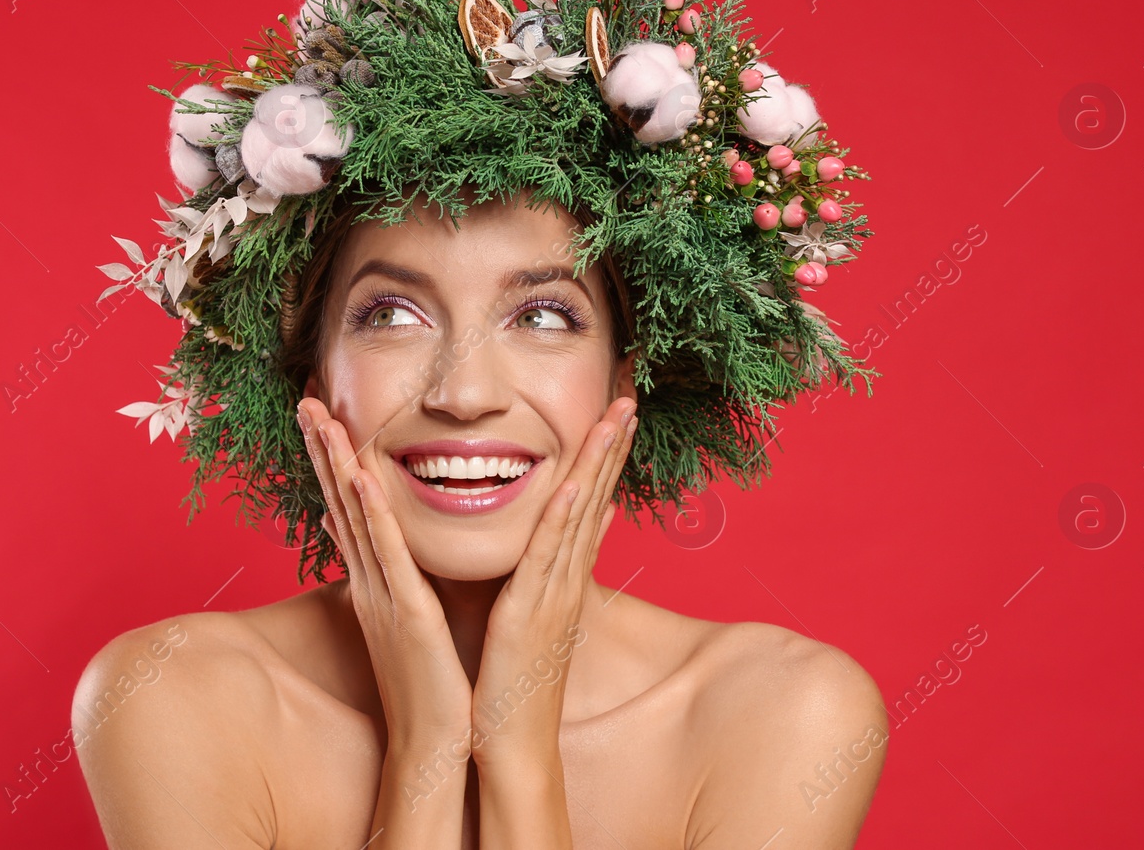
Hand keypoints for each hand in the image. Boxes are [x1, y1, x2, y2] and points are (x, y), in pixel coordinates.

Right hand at [298, 397, 474, 752]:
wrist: (435, 747)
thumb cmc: (434, 687)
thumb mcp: (414, 622)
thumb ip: (405, 582)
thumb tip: (398, 550)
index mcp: (377, 584)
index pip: (350, 511)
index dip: (334, 463)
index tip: (323, 417)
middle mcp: (370, 584)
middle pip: (339, 504)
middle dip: (322, 451)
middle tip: (305, 400)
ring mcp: (383, 596)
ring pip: (355, 518)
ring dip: (336, 465)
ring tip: (320, 418)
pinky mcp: (406, 613)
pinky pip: (386, 554)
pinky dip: (371, 513)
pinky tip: (359, 476)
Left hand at [470, 396, 636, 767]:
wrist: (513, 745)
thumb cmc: (515, 684)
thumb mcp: (536, 620)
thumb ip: (549, 578)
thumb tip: (564, 551)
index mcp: (564, 578)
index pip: (591, 504)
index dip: (606, 458)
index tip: (619, 414)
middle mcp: (567, 578)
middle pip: (596, 498)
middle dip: (612, 446)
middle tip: (630, 397)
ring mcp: (553, 592)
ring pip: (580, 514)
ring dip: (598, 462)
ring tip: (616, 417)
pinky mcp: (530, 611)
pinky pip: (547, 554)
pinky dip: (563, 514)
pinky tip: (576, 479)